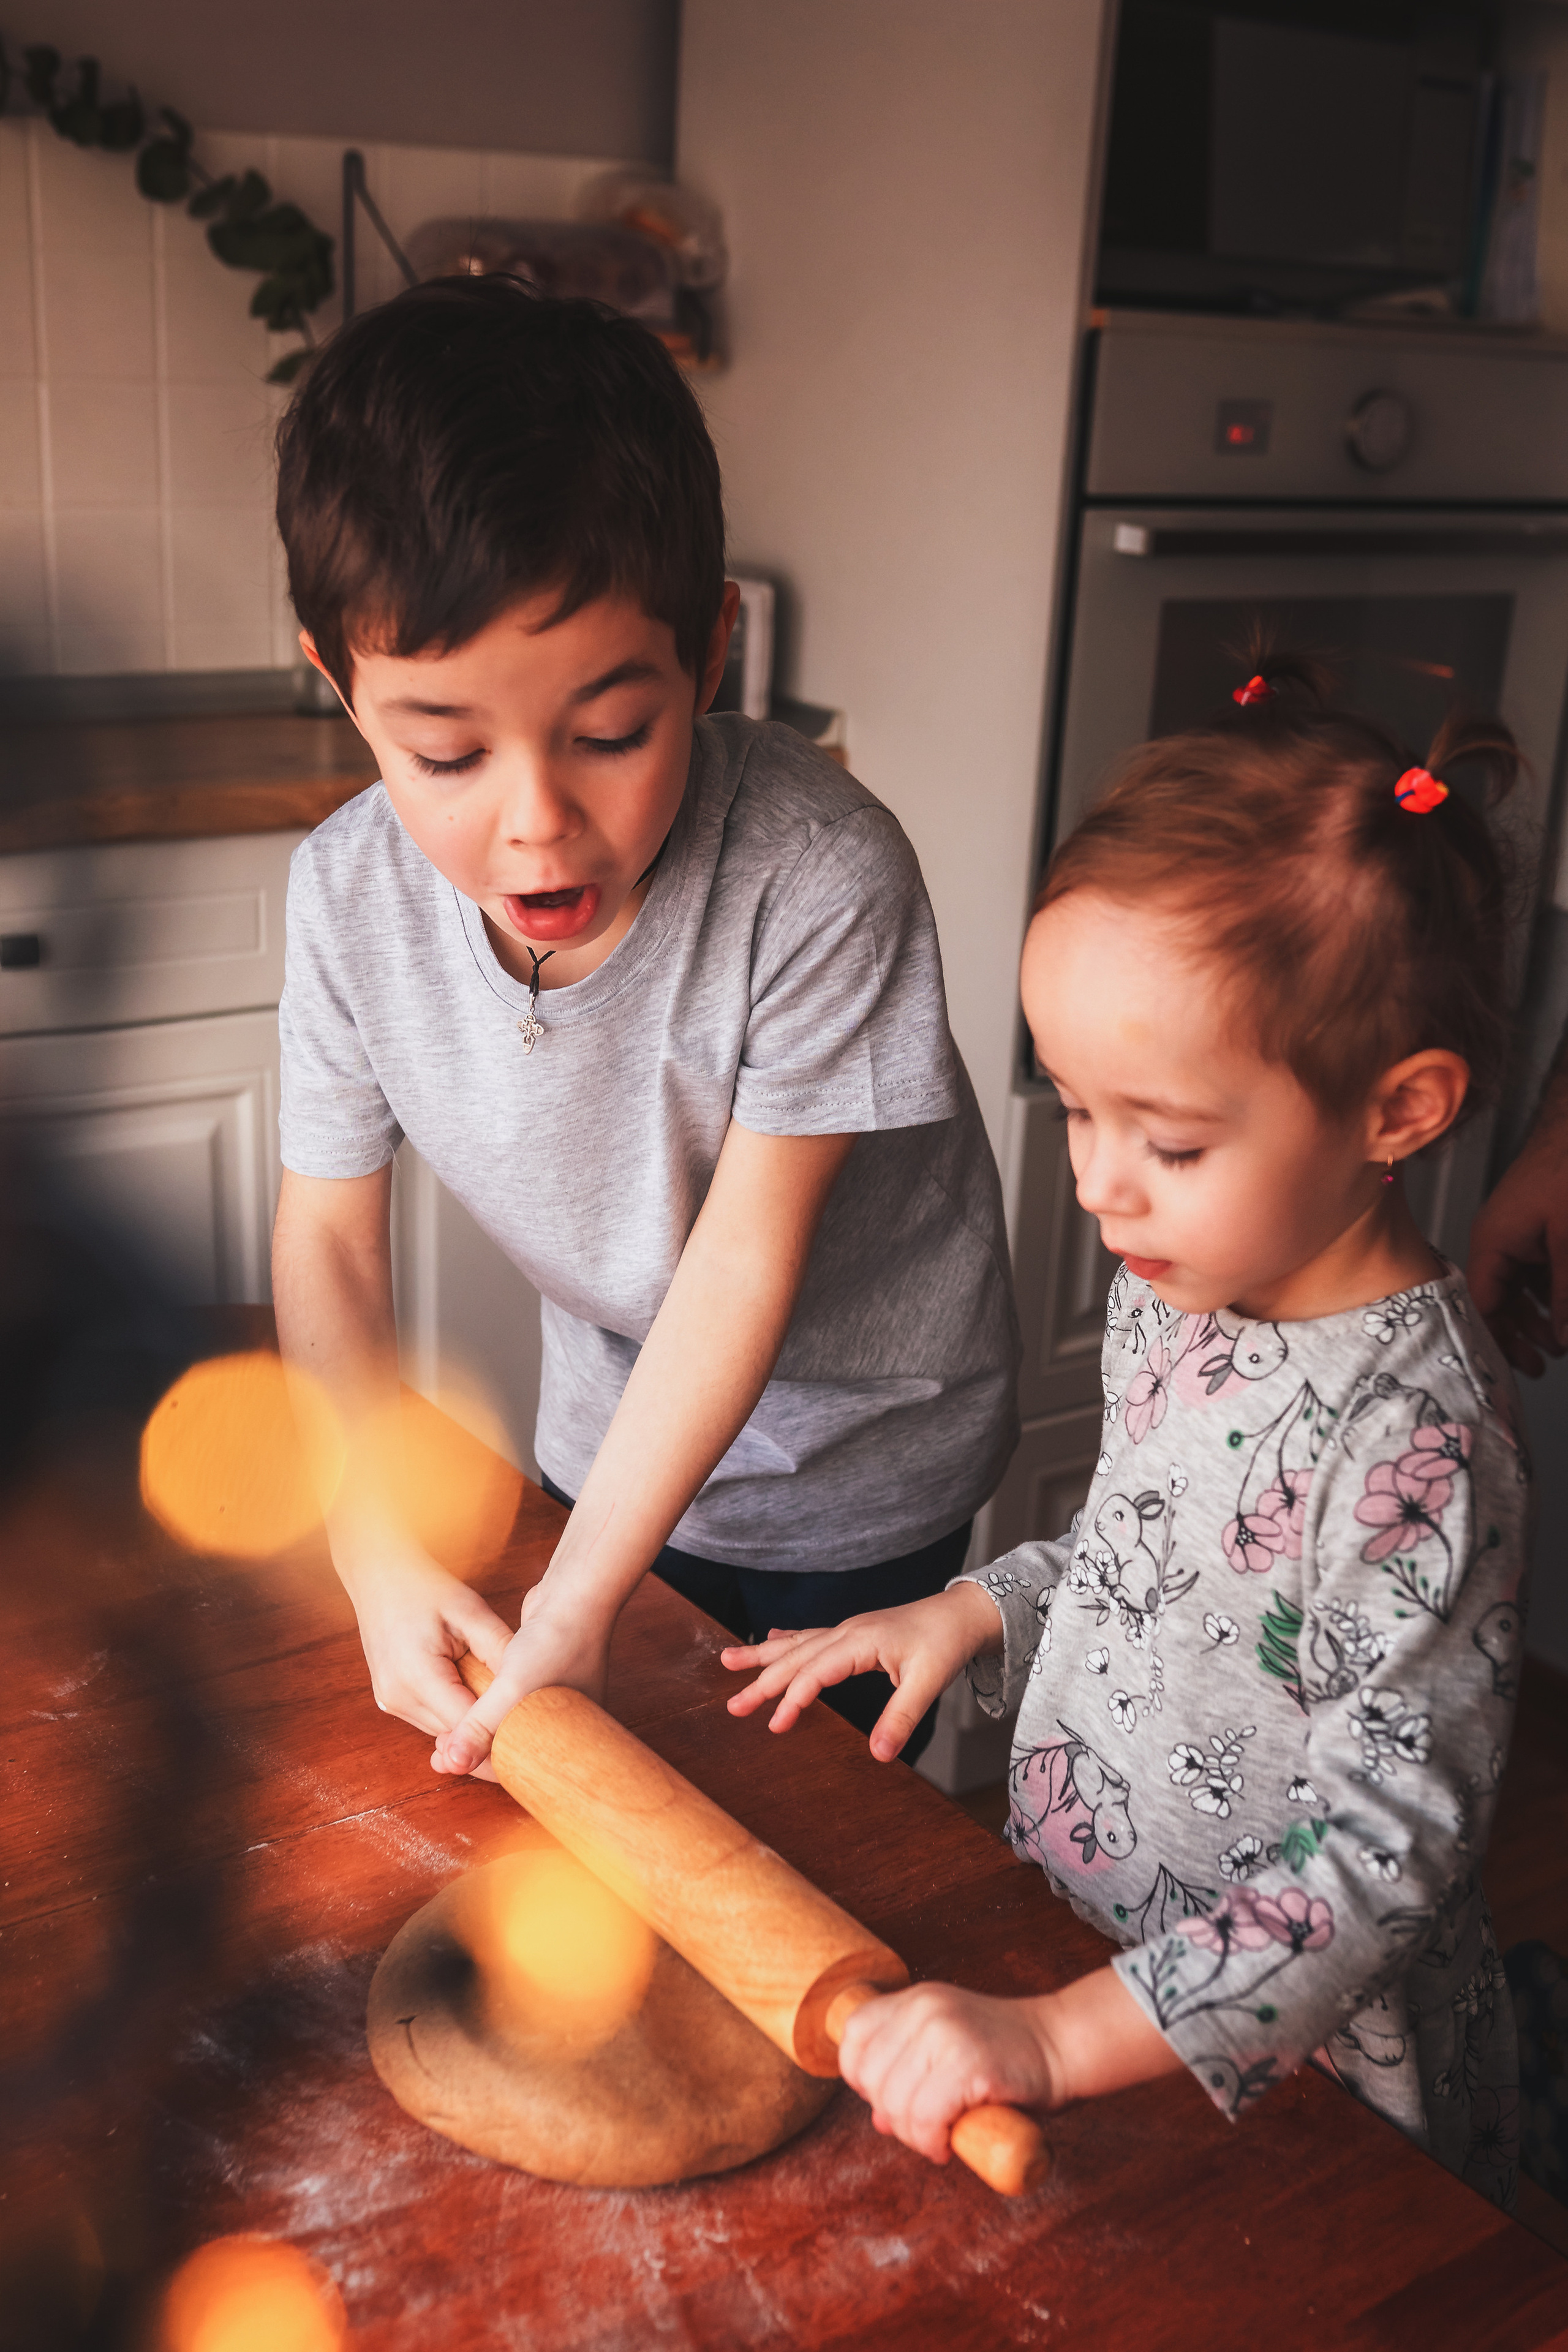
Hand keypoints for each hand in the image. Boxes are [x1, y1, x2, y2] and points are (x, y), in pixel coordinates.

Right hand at [338, 1542, 514, 1757]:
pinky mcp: (390, 1701)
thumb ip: (499, 1651)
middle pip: (457, 1733)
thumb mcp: (471, 1611)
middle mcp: (397, 1698)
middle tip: (523, 1707)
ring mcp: (389, 1703)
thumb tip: (529, 1687)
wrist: (379, 1575)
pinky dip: (454, 1708)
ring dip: (471, 1716)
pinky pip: (432, 1718)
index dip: (503, 1728)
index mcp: (416, 1675)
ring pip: (445, 1730)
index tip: (534, 1725)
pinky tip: (469, 1684)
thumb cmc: (425, 1587)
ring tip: (493, 1687)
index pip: (468, 1725)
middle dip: (489, 1722)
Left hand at [431, 1579, 612, 1776]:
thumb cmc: (557, 1643)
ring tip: (446, 1735)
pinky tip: (467, 1706)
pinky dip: (488, 1705)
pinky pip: (509, 1701)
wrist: (575, 1595)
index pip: (521, 1766)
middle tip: (440, 1753)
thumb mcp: (513, 1689)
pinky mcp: (539, 1676)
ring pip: (508, 1722)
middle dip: (476, 1750)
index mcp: (569, 1738)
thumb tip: (451, 1764)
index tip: (450, 1764)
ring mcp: (552, 1697)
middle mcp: (563, 1722)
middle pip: (512, 1747)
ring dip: (479, 1726)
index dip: (483, 1767)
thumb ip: (481, 1726)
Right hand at [721, 1584, 1001, 1761]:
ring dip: (762, 1656)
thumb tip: (879, 1755)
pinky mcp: (853, 1633)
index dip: (793, 1700)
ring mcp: (847, 1630)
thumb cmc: (945, 1643)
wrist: (962, 1613)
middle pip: (794, 1658)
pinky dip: (786, 1640)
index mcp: (859, 1642)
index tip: (775, 1726)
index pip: (814, 1674)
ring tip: (727, 1661)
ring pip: (795, 1644)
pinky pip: (810, 1636)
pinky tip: (771, 1638)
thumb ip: (901, 1717)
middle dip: (760, 1681)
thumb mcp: (928, 1682)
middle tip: (732, 1706)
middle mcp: (846, 1632)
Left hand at [839, 1965, 1180, 2163]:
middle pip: (869, 2078)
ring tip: (940, 2136)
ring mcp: (945, 2033)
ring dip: (914, 2135)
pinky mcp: (969, 2065)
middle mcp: (924, 2009)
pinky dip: (931, 2142)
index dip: (861, 2076)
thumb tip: (879, 2120)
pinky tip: (947, 2144)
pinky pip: (925, 2118)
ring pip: (894, 2104)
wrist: (1061, 2045)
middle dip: (892, 2115)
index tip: (891, 2099)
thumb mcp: (948, 2050)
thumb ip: (910, 2073)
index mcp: (915, 1999)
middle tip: (925, 2126)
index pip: (853, 2034)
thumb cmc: (1007, 2056)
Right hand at [1468, 1120, 1567, 1374]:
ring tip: (1558, 1343)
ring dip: (1537, 1315)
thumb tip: (1564, 1337)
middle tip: (1543, 1363)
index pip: (1483, 1306)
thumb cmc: (1567, 1168)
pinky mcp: (1533, 1227)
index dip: (1498, 1341)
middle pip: (1497, 1301)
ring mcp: (1514, 1233)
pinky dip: (1547, 1291)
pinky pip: (1531, 1269)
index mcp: (1491, 1244)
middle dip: (1520, 1334)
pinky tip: (1560, 1307)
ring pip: (1517, 1287)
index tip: (1518, 1369)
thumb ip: (1566, 1293)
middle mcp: (1495, 1241)